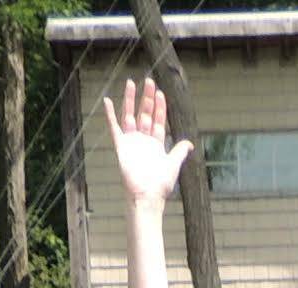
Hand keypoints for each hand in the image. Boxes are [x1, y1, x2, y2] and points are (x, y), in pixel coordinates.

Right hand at [102, 80, 192, 205]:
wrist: (147, 195)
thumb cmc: (160, 184)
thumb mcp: (174, 164)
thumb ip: (179, 151)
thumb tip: (189, 143)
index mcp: (155, 143)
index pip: (157, 120)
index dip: (159, 106)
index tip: (160, 93)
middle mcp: (143, 140)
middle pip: (144, 113)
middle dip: (147, 97)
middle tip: (149, 81)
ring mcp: (131, 142)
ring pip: (130, 115)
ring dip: (130, 99)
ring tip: (131, 83)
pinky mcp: (121, 146)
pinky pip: (114, 127)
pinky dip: (110, 115)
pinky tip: (108, 101)